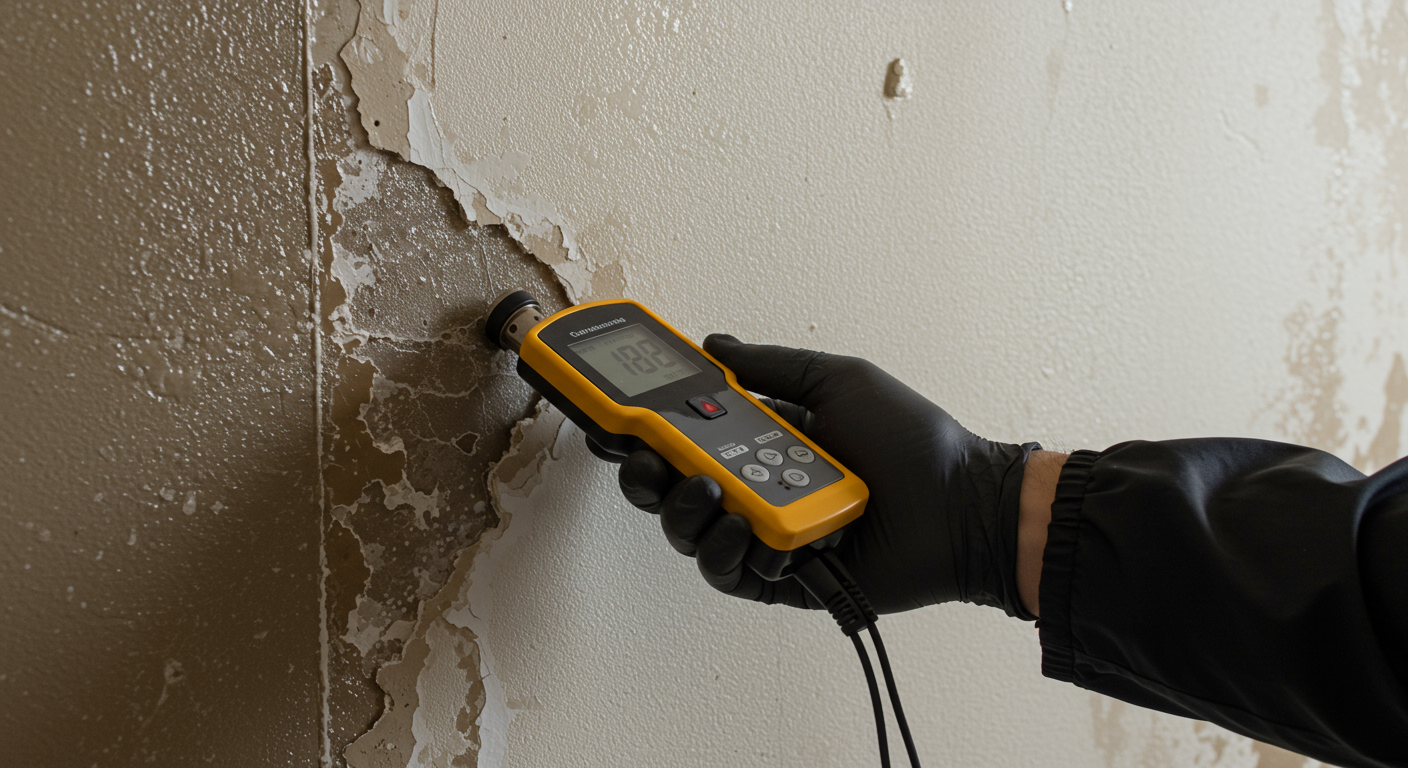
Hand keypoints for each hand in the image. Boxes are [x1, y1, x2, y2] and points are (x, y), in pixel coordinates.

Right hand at [604, 334, 1039, 616]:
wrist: (962, 504)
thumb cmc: (912, 441)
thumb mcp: (838, 382)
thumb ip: (772, 366)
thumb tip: (713, 344)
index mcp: (761, 439)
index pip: (685, 434)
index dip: (644, 428)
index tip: (612, 416)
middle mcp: (755, 487)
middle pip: (672, 487)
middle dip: (646, 475)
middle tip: (645, 462)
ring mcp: (764, 535)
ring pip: (691, 532)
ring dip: (684, 512)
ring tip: (711, 492)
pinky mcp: (780, 580)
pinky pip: (729, 572)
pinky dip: (728, 551)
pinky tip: (747, 531)